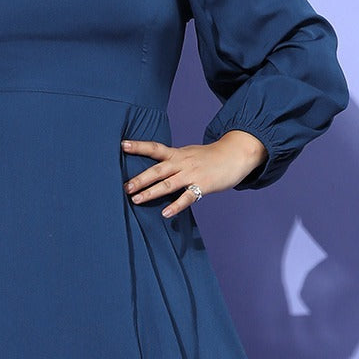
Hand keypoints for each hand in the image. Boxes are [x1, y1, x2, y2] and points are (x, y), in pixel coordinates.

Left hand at [121, 130, 267, 216]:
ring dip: (151, 192)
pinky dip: (176, 206)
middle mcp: (182, 163)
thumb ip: (172, 161)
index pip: (154, 148)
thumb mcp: (188, 153)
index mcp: (177, 154)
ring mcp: (192, 174)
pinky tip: (165, 213)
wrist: (235, 155)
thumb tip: (155, 171)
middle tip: (125, 187)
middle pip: (157, 170)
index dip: (138, 146)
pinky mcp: (203, 186)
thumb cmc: (209, 157)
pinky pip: (187, 197)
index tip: (122, 144)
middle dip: (140, 179)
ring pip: (168, 184)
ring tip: (136, 200)